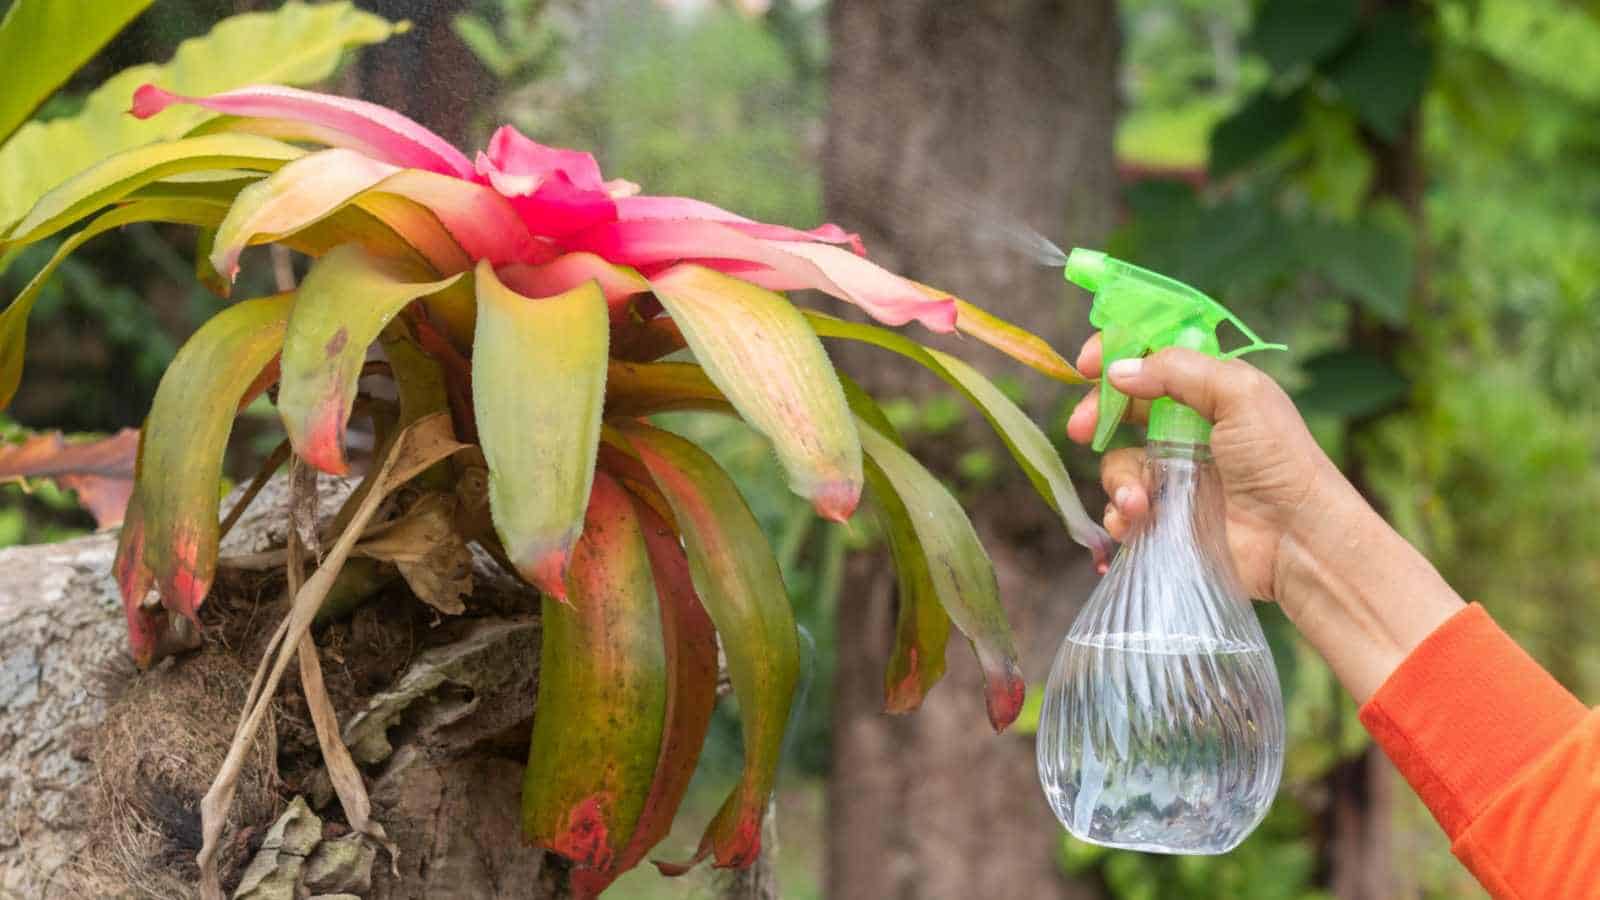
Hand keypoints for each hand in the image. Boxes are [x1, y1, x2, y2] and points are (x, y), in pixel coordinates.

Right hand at [1065, 335, 1345, 600]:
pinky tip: (1138, 523)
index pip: (1152, 359)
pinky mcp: (1166, 519)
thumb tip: (1117, 372)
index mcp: (1209, 391)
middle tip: (1081, 429)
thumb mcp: (1239, 394)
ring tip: (1141, 504)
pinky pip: (1122, 510)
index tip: (1088, 364)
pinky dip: (1122, 517)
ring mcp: (1174, 476)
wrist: (1296, 540)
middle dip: (1095, 415)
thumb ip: (1177, 370)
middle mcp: (1187, 429)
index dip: (1117, 354)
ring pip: (1118, 465)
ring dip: (1119, 482)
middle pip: (1121, 409)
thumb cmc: (1280, 460)